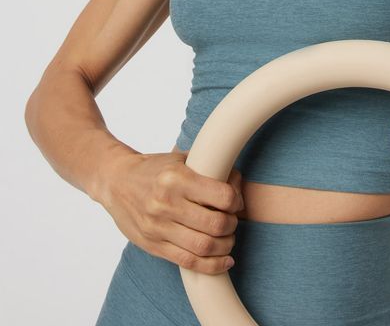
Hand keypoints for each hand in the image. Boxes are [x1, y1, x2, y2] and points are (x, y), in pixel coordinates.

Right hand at [101, 150, 244, 274]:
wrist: (116, 181)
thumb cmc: (154, 168)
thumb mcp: (181, 159)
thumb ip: (209, 168)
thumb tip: (238, 182)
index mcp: (177, 178)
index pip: (221, 196)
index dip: (236, 201)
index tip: (236, 202)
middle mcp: (167, 203)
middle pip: (216, 224)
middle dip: (232, 225)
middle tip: (233, 221)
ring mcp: (158, 227)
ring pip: (204, 246)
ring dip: (225, 246)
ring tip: (228, 239)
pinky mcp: (153, 245)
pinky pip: (188, 262)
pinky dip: (211, 266)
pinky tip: (223, 261)